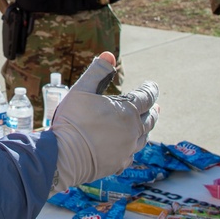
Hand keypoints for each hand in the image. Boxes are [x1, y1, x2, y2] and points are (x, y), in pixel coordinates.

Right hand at [49, 53, 158, 192]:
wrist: (64, 155)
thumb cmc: (72, 120)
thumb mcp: (82, 90)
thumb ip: (98, 72)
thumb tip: (110, 55)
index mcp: (127, 111)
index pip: (147, 96)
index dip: (150, 89)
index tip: (152, 84)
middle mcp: (132, 131)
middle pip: (150, 119)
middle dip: (153, 110)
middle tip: (155, 107)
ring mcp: (127, 149)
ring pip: (143, 138)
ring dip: (146, 129)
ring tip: (145, 125)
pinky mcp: (119, 164)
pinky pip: (131, 155)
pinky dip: (132, 148)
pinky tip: (128, 147)